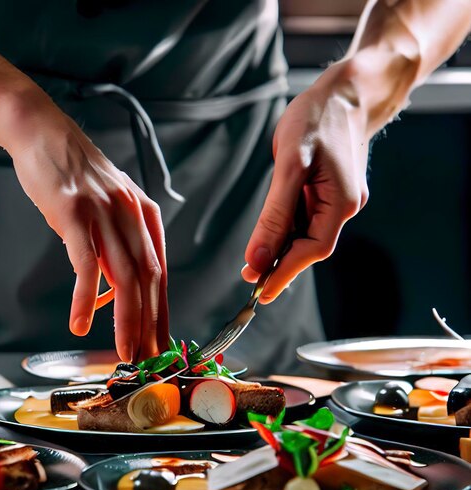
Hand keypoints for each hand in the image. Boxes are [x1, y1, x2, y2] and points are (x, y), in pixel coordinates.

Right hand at [10, 105, 167, 361]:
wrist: (44, 134)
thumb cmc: (76, 178)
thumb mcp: (108, 210)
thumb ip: (115, 249)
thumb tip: (110, 295)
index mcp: (145, 216)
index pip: (160, 274)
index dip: (162, 312)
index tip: (161, 343)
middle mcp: (132, 215)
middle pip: (148, 280)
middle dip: (150, 324)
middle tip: (148, 357)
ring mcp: (104, 213)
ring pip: (124, 277)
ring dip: (126, 320)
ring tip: (124, 351)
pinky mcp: (75, 213)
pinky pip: (84, 264)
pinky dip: (84, 298)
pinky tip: (80, 323)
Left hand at [242, 62, 370, 300]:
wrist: (345, 92)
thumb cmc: (319, 119)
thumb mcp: (290, 166)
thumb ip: (275, 216)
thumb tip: (259, 257)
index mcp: (341, 203)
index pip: (313, 250)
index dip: (286, 273)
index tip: (262, 292)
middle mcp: (343, 206)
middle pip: (310, 247)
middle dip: (279, 264)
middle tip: (250, 280)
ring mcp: (338, 200)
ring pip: (306, 235)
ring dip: (281, 249)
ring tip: (253, 263)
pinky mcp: (328, 192)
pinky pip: (305, 219)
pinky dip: (286, 230)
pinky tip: (270, 235)